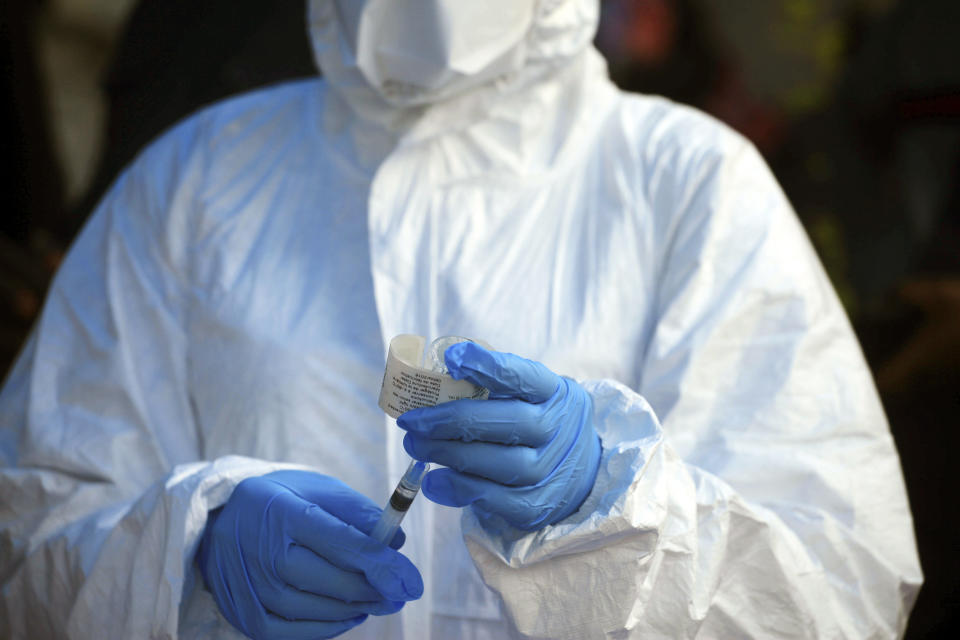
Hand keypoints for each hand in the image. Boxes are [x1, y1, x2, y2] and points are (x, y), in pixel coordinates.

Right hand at [197, 470, 422, 639]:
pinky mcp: (247, 617)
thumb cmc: (280, 500)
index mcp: (286, 513)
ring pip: (321, 611)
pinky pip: (297, 633)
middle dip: (377, 591)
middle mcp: (265, 554)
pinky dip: (329, 627)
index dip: (385, 566)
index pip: (346, 545)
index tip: (413, 581)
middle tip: (401, 591)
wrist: (217, 520)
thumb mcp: (317, 489)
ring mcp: (253, 590)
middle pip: (336, 583)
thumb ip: (358, 513)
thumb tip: (396, 543)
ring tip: (377, 599)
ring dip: (357, 609)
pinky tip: (348, 614)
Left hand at [398, 342, 600, 530]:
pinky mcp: (537, 506)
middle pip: (509, 422)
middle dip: (452, 421)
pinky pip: (496, 500)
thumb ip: (493, 385)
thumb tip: (437, 374)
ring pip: (502, 464)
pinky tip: (433, 481)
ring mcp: (552, 471)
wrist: (577, 472)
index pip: (524, 376)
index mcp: (556, 392)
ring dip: (450, 455)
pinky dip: (459, 490)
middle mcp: (560, 430)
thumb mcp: (530, 395)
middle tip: (412, 422)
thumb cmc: (536, 423)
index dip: (487, 366)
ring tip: (415, 447)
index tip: (451, 358)